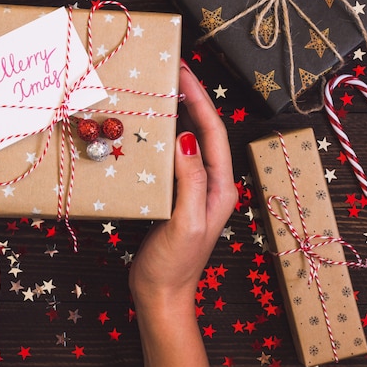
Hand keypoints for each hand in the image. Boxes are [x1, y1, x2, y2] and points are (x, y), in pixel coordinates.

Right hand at [129, 62, 237, 366]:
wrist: (160, 293)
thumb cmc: (174, 264)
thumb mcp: (186, 222)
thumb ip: (190, 181)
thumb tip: (187, 137)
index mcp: (219, 187)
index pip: (213, 133)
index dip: (200, 100)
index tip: (183, 73)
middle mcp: (210, 183)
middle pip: (203, 132)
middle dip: (190, 100)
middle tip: (170, 73)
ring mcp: (192, 189)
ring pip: (187, 143)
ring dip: (176, 116)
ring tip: (159, 93)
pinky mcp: (174, 195)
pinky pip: (170, 159)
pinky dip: (160, 140)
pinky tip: (146, 132)